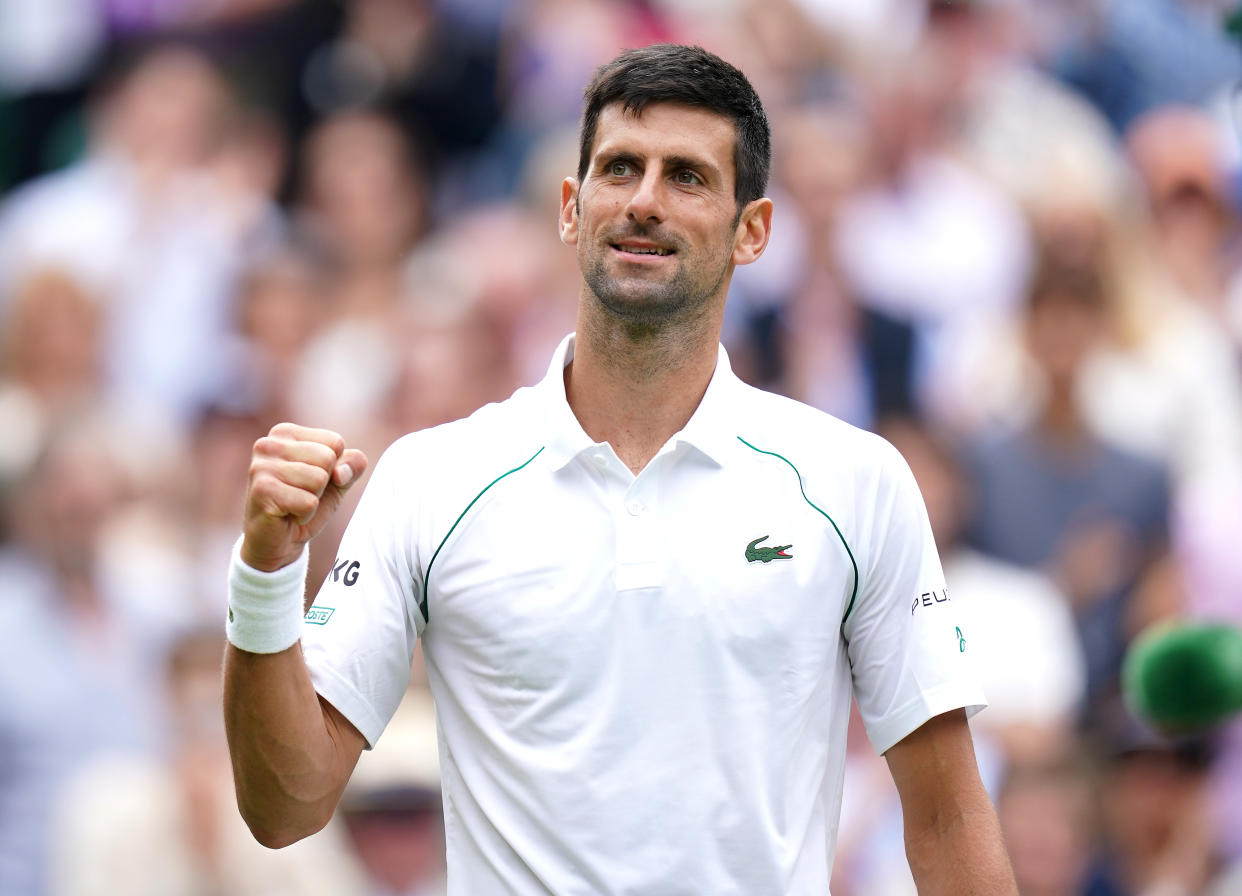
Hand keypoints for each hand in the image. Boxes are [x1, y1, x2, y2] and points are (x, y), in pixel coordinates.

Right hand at [241, 423, 367, 571]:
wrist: (279, 541)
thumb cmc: (306, 503)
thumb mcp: (338, 479)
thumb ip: (353, 464)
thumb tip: (340, 472)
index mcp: (285, 433)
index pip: (335, 442)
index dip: (334, 467)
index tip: (311, 480)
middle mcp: (268, 444)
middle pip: (328, 458)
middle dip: (323, 484)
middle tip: (301, 494)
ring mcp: (261, 467)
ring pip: (319, 479)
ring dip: (313, 499)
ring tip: (293, 504)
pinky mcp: (262, 491)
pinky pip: (308, 502)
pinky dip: (305, 514)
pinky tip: (287, 515)